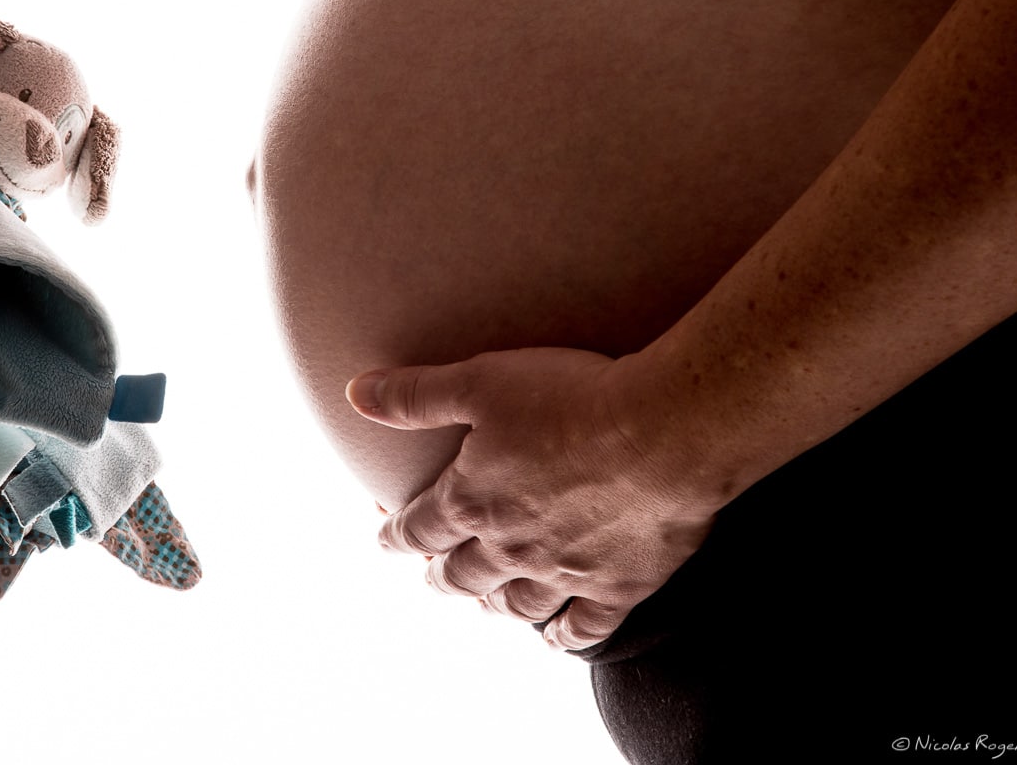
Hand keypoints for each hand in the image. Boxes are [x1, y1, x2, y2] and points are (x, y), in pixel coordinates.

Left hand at [347, 347, 716, 650]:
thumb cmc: (570, 398)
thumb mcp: (479, 380)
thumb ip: (415, 394)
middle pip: (462, 574)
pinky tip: (555, 637)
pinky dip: (564, 636)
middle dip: (440, 573)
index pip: (418, 527)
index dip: (396, 534)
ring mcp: (564, 573)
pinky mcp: (618, 587)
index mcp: (471, 499)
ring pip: (515, 604)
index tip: (385, 537)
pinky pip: (584, 628)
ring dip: (494, 604)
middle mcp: (510, 547)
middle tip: (432, 574)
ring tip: (485, 601)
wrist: (661, 431)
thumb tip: (355, 394)